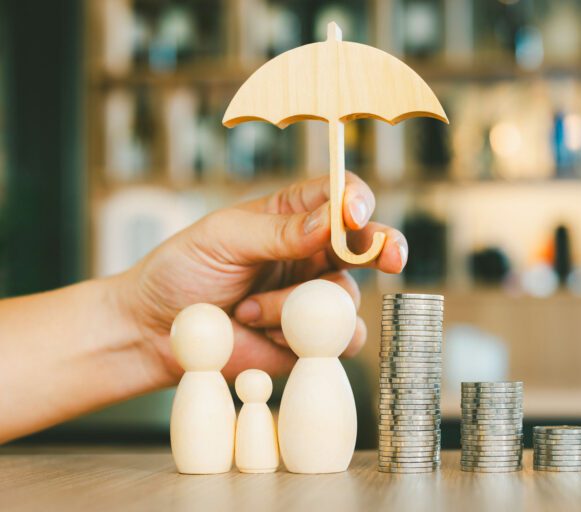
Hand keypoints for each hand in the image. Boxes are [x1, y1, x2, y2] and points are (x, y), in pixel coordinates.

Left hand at [117, 172, 406, 385]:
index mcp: (294, 215)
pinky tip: (261, 334)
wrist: (156, 331)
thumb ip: (278, 231)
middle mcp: (314, 253)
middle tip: (392, 256)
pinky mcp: (313, 339)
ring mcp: (315, 297)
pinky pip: (339, 340)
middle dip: (386, 247)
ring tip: (246, 311)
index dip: (355, 200)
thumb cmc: (183, 271)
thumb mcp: (223, 238)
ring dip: (296, 308)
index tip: (354, 213)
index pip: (339, 195)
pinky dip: (302, 339)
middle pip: (368, 244)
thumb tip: (331, 220)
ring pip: (345, 298)